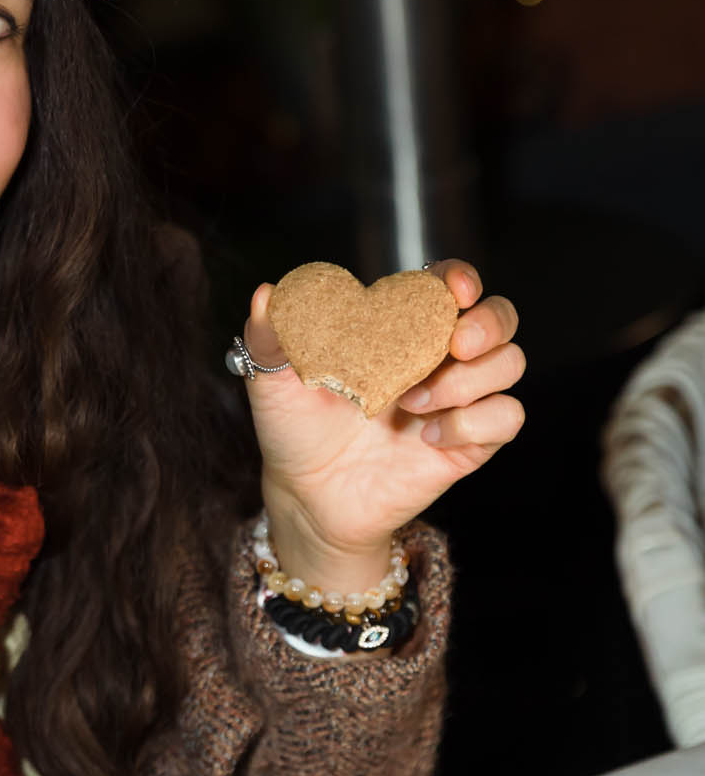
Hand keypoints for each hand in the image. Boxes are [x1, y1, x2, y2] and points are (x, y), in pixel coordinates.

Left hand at [240, 260, 523, 591]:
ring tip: (413, 402)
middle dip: (488, 322)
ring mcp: (456, 400)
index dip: (460, 278)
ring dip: (469, 379)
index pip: (449, 286)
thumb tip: (265, 294)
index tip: (452, 289)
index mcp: (398, 329)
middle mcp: (436, 359)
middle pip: (499, 318)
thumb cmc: (295, 430)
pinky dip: (473, 422)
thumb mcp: (274, 381)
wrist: (306, 496)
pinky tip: (427, 436)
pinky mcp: (468, 443)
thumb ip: (270, 335)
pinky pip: (507, 418)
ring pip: (510, 363)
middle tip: (453, 344)